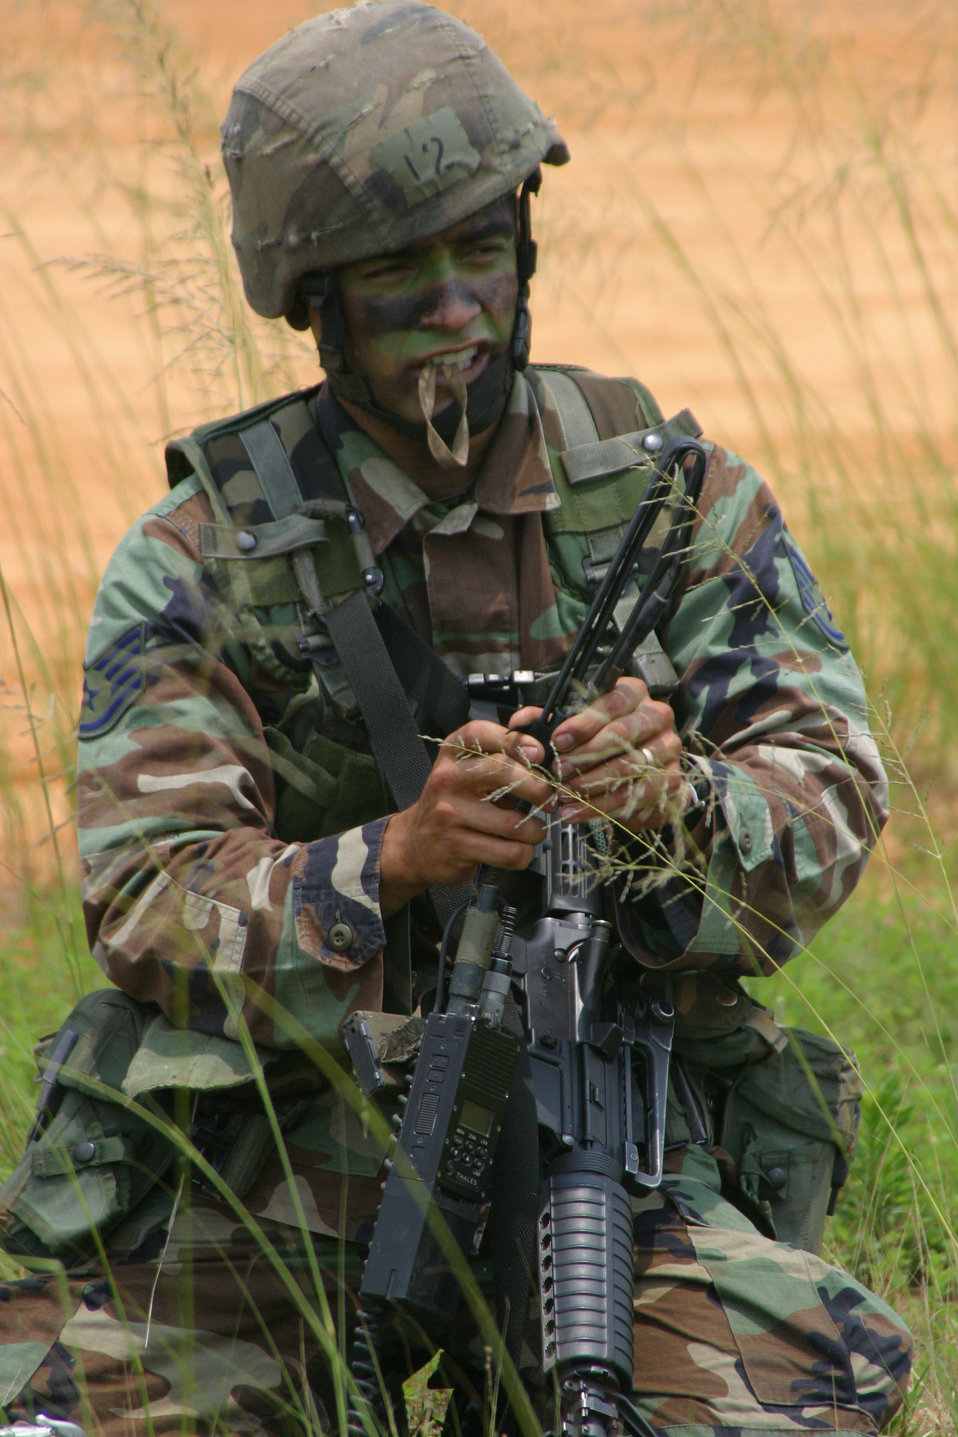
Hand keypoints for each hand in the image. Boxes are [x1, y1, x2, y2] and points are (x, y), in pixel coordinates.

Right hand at [380, 719, 554, 915]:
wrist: (414, 844)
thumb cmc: (453, 805)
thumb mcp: (468, 772)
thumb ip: (501, 758)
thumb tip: (544, 752)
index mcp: (452, 754)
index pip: (482, 733)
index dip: (517, 740)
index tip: (540, 753)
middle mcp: (447, 779)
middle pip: (502, 771)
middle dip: (538, 788)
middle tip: (549, 799)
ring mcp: (449, 813)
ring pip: (512, 822)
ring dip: (535, 831)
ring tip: (533, 831)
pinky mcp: (456, 845)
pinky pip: (507, 852)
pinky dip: (524, 854)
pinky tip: (520, 849)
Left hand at [510, 676, 688, 834]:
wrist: (641, 775)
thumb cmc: (604, 743)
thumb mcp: (573, 726)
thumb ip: (544, 721)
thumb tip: (518, 724)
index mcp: (633, 694)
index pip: (613, 701)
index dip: (584, 722)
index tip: (558, 741)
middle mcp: (656, 716)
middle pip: (623, 734)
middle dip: (586, 756)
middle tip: (559, 772)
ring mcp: (667, 748)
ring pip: (631, 765)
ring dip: (592, 783)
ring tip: (565, 795)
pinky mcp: (671, 779)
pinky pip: (637, 794)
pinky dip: (604, 806)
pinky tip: (579, 811)